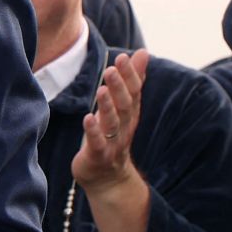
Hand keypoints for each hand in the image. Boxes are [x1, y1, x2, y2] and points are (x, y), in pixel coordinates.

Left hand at [73, 51, 148, 189]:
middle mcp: (124, 127)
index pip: (133, 92)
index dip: (129, 75)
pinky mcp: (98, 157)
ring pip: (112, 123)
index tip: (123, 57)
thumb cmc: (112, 136)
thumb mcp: (122, 107)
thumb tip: (144, 52)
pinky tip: (87, 118)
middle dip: (119, 87)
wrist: (107, 179)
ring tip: (101, 89)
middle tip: (112, 68)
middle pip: (125, 106)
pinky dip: (94, 132)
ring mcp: (112, 143)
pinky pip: (98, 144)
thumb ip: (132, 80)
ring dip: (107, 106)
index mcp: (130, 113)